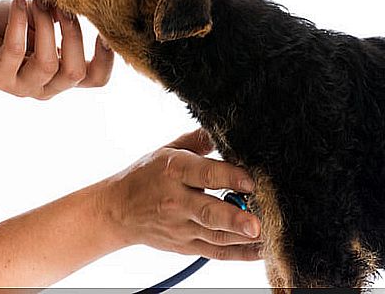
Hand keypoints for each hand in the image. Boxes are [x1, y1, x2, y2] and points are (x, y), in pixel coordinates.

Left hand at [0, 0, 113, 98]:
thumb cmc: (12, 28)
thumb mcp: (44, 22)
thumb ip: (62, 19)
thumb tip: (74, 4)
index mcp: (64, 75)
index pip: (96, 79)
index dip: (107, 59)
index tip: (105, 30)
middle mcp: (47, 87)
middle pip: (75, 72)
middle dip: (74, 34)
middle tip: (64, 6)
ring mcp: (22, 87)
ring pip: (47, 64)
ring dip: (47, 26)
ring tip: (38, 2)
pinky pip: (15, 51)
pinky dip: (20, 21)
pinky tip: (19, 1)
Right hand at [105, 129, 261, 260]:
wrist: (119, 210)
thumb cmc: (146, 175)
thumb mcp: (167, 150)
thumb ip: (197, 140)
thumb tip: (223, 130)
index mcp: (174, 170)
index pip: (204, 174)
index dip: (229, 177)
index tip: (251, 182)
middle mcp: (177, 200)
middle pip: (208, 211)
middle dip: (233, 218)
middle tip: (256, 223)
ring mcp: (180, 226)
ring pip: (215, 236)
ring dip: (241, 238)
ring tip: (265, 236)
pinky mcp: (185, 245)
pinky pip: (214, 252)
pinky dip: (237, 254)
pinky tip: (258, 250)